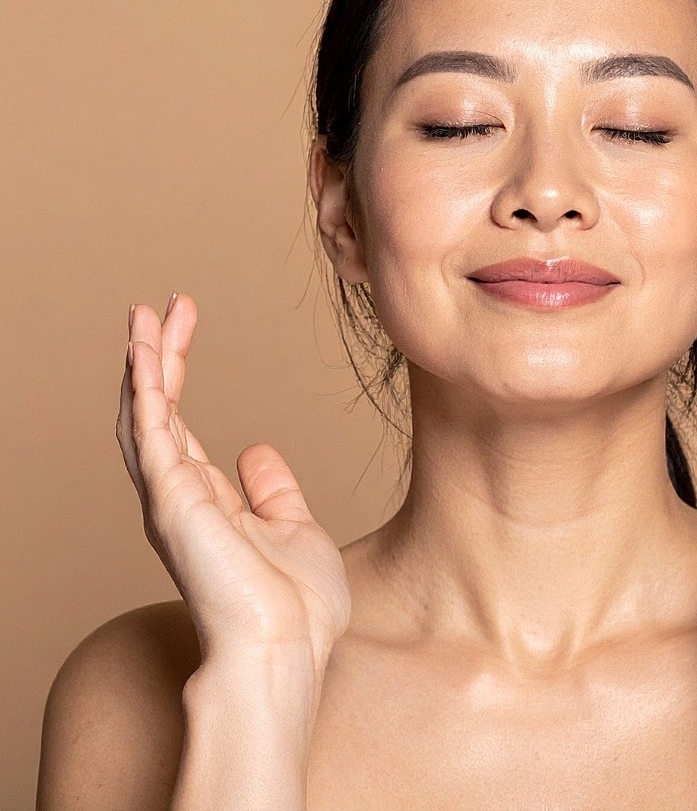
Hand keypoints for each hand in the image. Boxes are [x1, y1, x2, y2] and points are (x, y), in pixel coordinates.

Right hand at [116, 294, 350, 668]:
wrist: (286, 650)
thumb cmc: (295, 607)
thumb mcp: (294, 529)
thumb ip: (272, 490)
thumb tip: (256, 449)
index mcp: (206, 501)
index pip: (180, 424)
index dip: (176, 373)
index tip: (183, 323)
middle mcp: (179, 496)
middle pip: (157, 410)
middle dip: (158, 356)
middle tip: (163, 305)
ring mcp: (171, 497)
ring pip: (144, 415)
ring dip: (142, 362)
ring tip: (144, 313)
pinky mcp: (172, 498)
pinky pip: (149, 431)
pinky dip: (142, 386)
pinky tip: (141, 349)